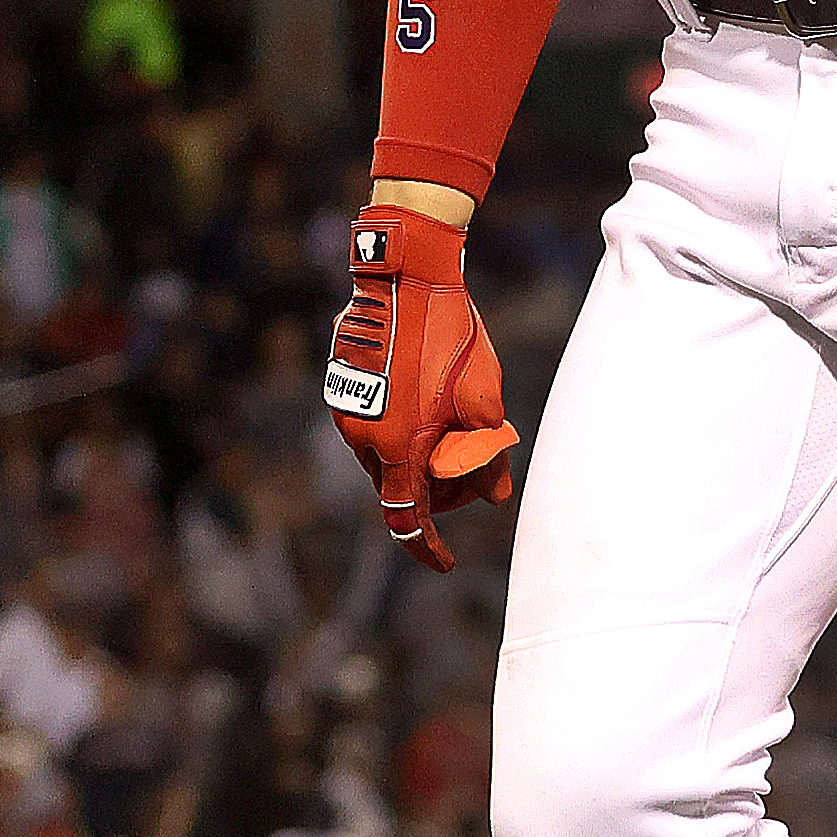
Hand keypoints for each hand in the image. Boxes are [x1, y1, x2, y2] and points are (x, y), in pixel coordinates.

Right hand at [326, 205, 521, 571]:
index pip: (407, 520)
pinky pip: (374, 424)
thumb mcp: (482, 399)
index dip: (427, 548)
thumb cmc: (447, 336)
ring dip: (419, 455)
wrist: (404, 274)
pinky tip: (429, 395)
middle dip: (437, 489)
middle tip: (475, 469)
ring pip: (385, 455)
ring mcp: (346, 412)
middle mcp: (361, 439)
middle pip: (398, 486)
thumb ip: (487, 456)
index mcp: (396, 449)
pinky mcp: (342, 386)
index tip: (446, 562)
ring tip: (457, 425)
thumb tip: (494, 495)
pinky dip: (403, 427)